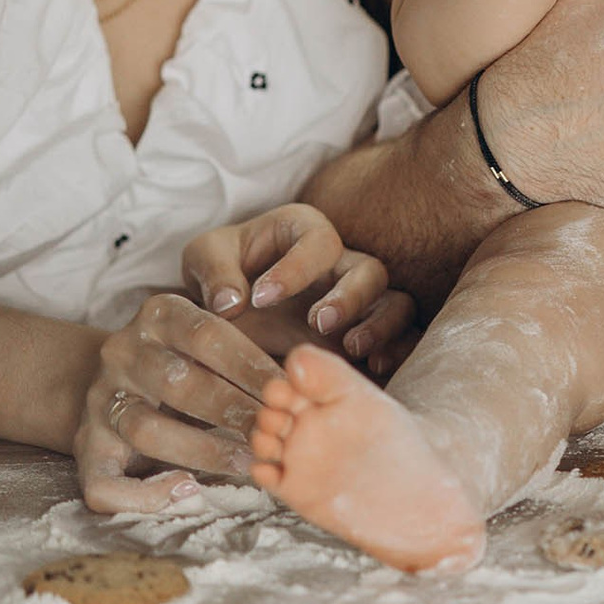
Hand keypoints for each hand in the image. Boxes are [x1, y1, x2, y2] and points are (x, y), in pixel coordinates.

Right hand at [75, 291, 287, 512]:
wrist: (112, 380)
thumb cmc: (189, 360)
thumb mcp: (213, 337)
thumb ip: (253, 342)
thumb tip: (313, 363)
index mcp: (158, 315)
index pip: (207, 334)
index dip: (250, 364)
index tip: (288, 390)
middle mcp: (121, 352)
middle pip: (177, 382)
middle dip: (231, 410)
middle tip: (273, 431)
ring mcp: (99, 401)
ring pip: (144, 429)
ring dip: (202, 451)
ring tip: (248, 463)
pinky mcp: (85, 448)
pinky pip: (103, 482)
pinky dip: (143, 495)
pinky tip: (185, 491)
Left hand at [181, 205, 418, 378]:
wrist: (227, 315)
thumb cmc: (220, 273)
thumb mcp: (204, 259)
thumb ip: (215, 273)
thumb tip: (232, 303)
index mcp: (305, 233)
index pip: (319, 240)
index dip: (295, 268)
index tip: (260, 298)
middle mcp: (341, 265)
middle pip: (371, 271)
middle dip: (350, 297)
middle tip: (317, 324)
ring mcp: (359, 303)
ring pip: (397, 304)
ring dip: (381, 326)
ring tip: (351, 350)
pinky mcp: (365, 337)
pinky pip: (400, 340)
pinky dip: (395, 352)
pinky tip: (374, 369)